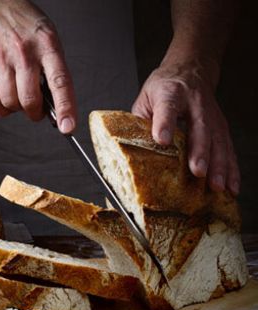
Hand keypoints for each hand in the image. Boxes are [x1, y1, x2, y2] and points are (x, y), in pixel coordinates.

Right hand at [0, 0, 76, 132]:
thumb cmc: (28, 29)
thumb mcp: (50, 41)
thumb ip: (55, 72)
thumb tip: (57, 108)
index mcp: (47, 46)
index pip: (59, 82)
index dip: (65, 107)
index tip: (68, 128)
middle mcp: (24, 53)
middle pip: (29, 99)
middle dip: (36, 113)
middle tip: (39, 111)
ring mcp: (2, 59)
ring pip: (10, 102)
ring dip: (18, 109)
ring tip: (21, 99)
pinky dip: (0, 108)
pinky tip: (6, 100)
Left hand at [132, 60, 238, 194]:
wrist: (190, 70)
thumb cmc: (163, 87)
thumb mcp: (146, 98)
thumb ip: (141, 121)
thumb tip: (131, 150)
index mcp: (170, 93)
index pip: (167, 108)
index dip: (165, 123)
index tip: (162, 140)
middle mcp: (195, 103)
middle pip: (200, 127)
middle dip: (200, 151)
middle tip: (198, 171)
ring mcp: (211, 115)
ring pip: (218, 140)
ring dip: (219, 165)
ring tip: (216, 185)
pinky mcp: (221, 126)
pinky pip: (228, 148)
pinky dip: (231, 168)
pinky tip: (230, 185)